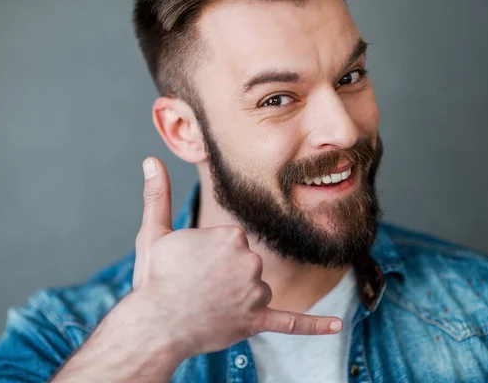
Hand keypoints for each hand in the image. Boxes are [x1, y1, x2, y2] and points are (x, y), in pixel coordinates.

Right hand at [133, 157, 342, 356]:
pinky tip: (337, 326)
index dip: (211, 254)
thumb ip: (157, 195)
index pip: (234, 240)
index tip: (193, 264)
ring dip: (238, 297)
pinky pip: (292, 322)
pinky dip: (315, 325)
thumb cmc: (154, 278)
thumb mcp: (154, 233)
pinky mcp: (257, 321)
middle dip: (226, 274)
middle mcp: (250, 261)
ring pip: (257, 288)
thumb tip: (151, 161)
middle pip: (247, 262)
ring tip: (208, 305)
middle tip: (198, 285)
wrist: (155, 326)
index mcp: (232, 236)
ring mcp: (255, 292)